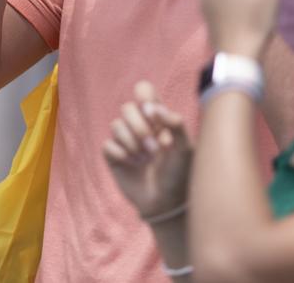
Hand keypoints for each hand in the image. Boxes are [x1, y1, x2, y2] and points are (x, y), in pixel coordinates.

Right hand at [103, 81, 192, 222]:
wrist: (166, 202)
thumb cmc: (180, 173)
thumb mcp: (185, 149)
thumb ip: (176, 124)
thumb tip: (156, 108)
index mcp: (157, 117)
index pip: (143, 91)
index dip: (143, 95)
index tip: (151, 110)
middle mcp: (139, 125)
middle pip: (127, 107)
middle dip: (139, 127)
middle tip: (155, 148)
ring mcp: (125, 140)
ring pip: (115, 125)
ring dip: (132, 143)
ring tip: (146, 159)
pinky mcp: (113, 155)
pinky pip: (108, 145)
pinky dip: (122, 155)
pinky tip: (133, 165)